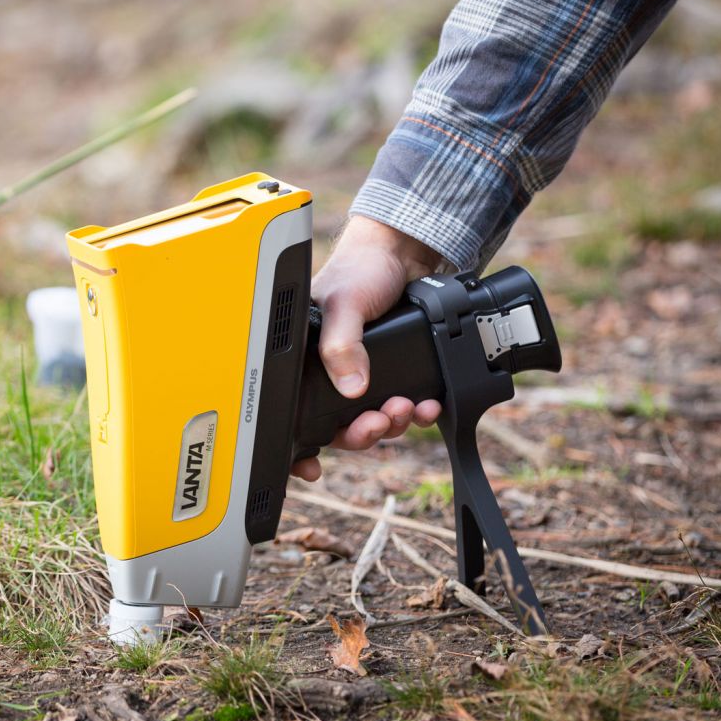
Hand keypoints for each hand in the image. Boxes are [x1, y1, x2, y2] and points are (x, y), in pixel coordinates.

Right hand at [291, 216, 444, 480]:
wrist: (406, 253)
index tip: (309, 467)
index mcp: (303, 359)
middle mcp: (329, 372)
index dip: (297, 446)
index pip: (293, 411)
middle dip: (361, 432)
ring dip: (391, 423)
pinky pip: (403, 409)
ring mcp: (362, 375)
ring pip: (371, 421)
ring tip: (408, 407)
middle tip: (378, 422)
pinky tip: (427, 404)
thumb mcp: (344, 304)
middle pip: (337, 426)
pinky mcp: (395, 374)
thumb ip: (341, 345)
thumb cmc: (360, 268)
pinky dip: (416, 412)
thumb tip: (351, 388)